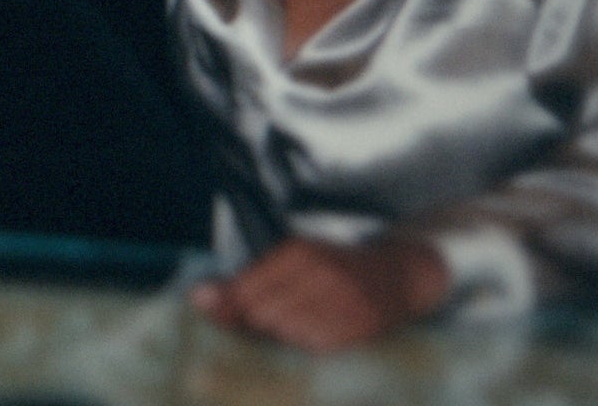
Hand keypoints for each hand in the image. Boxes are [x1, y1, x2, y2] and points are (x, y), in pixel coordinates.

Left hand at [191, 236, 449, 350]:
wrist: (399, 274)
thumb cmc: (334, 265)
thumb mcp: (292, 258)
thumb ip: (246, 280)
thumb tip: (198, 298)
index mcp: (299, 252)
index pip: (247, 287)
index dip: (225, 304)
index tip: (208, 308)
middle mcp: (321, 275)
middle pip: (262, 314)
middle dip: (252, 321)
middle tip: (261, 316)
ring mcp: (343, 302)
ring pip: (286, 333)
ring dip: (279, 333)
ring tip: (291, 320)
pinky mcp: (359, 327)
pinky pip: (313, 346)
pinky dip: (304, 342)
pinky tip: (311, 330)